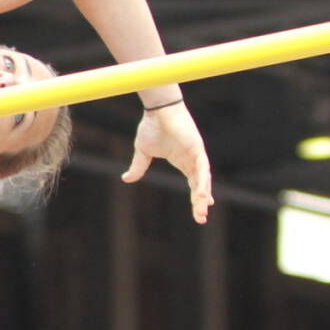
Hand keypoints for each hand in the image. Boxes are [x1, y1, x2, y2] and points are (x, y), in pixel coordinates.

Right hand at [124, 102, 213, 224]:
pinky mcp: (197, 149)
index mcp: (182, 160)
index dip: (198, 194)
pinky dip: (203, 182)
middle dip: (200, 202)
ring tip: (202, 212)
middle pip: (200, 184)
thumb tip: (126, 179)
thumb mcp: (142, 151)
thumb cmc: (151, 126)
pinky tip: (203, 195)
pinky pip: (203, 169)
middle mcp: (192, 159)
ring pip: (203, 179)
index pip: (194, 181)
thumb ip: (138, 166)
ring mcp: (197, 154)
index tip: (201, 208)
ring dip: (203, 196)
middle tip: (201, 219)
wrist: (157, 110)